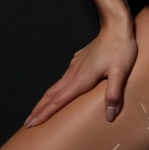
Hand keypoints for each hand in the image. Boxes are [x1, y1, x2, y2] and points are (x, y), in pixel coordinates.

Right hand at [23, 21, 137, 127]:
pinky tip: (57, 91)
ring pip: (56, 86)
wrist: (115, 25)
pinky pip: (63, 79)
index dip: (45, 113)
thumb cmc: (120, 48)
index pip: (59, 100)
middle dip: (39, 109)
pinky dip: (56, 89)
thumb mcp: (121, 72)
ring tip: (38, 111)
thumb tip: (109, 116)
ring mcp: (75, 66)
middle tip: (28, 123)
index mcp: (82, 78)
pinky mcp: (79, 61)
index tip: (32, 123)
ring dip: (45, 100)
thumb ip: (113, 94)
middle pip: (52, 94)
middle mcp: (75, 73)